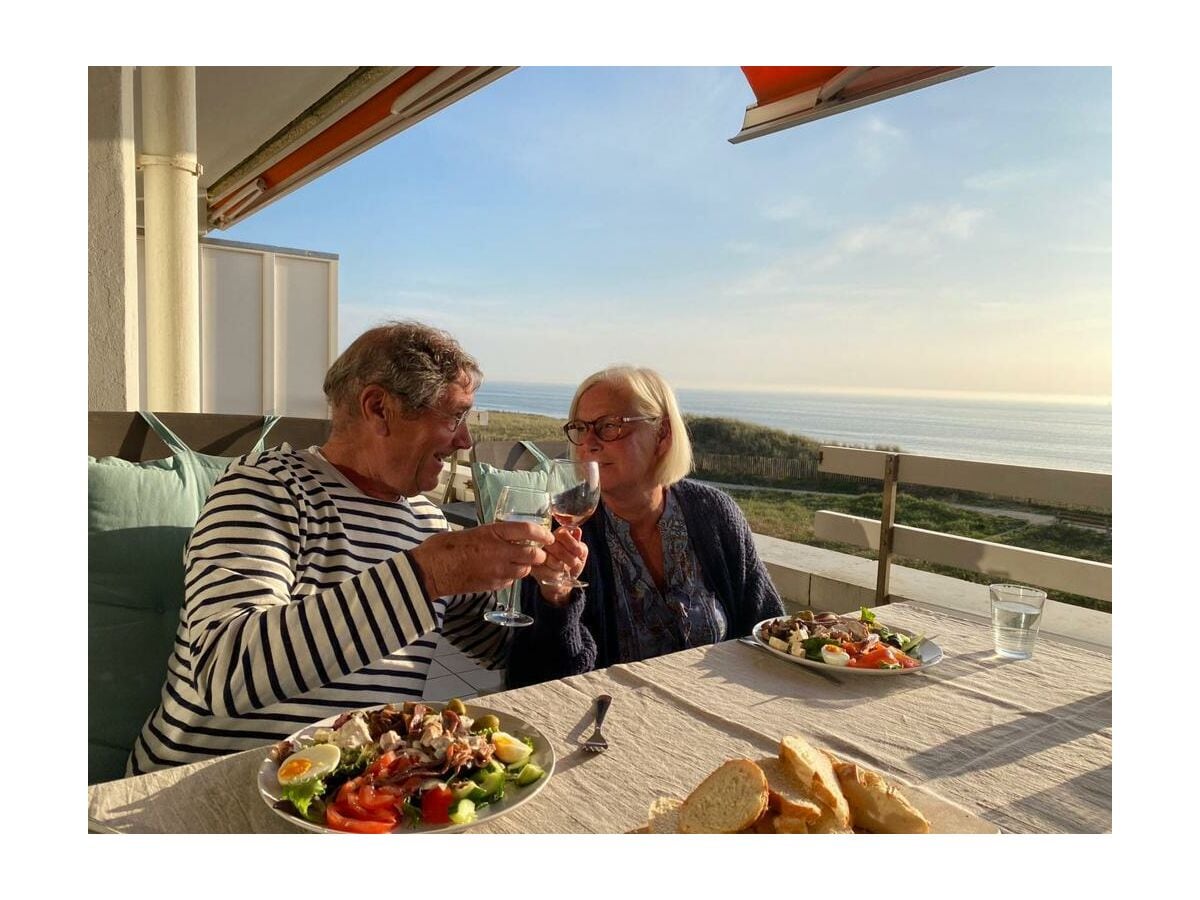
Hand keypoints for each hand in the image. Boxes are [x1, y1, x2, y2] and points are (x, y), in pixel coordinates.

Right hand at [408, 521, 551, 597]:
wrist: (430, 571)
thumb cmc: (444, 547)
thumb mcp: (471, 531)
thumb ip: (491, 534)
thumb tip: (505, 535)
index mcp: (493, 533)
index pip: (527, 530)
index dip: (542, 533)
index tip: (547, 536)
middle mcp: (500, 552)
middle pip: (533, 554)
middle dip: (538, 553)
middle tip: (536, 551)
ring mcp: (497, 571)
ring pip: (524, 570)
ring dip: (525, 566)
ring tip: (517, 561)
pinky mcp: (492, 585)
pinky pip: (510, 581)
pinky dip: (511, 576)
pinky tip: (502, 572)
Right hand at [533, 527, 587, 605]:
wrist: (563, 585)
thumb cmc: (571, 567)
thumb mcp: (581, 556)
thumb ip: (580, 545)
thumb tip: (577, 532)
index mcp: (557, 536)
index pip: (562, 533)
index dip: (572, 542)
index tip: (579, 552)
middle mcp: (544, 542)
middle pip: (553, 544)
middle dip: (566, 555)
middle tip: (574, 563)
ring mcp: (536, 554)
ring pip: (547, 556)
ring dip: (560, 565)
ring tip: (565, 570)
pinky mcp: (532, 567)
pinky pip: (542, 569)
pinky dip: (553, 574)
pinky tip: (557, 576)